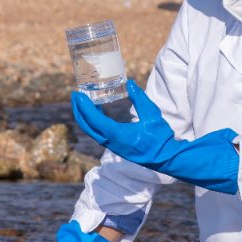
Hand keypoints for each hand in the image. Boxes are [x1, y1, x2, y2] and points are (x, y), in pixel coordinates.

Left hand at [72, 80, 239, 194]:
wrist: (166, 158)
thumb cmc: (160, 137)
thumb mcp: (152, 114)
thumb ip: (140, 98)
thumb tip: (129, 83)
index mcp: (118, 134)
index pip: (94, 120)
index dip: (84, 107)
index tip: (78, 94)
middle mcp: (111, 142)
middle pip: (87, 126)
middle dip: (78, 110)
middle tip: (75, 95)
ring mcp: (113, 146)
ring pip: (91, 131)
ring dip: (84, 117)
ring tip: (82, 103)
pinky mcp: (116, 147)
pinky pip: (98, 134)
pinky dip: (92, 123)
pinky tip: (95, 114)